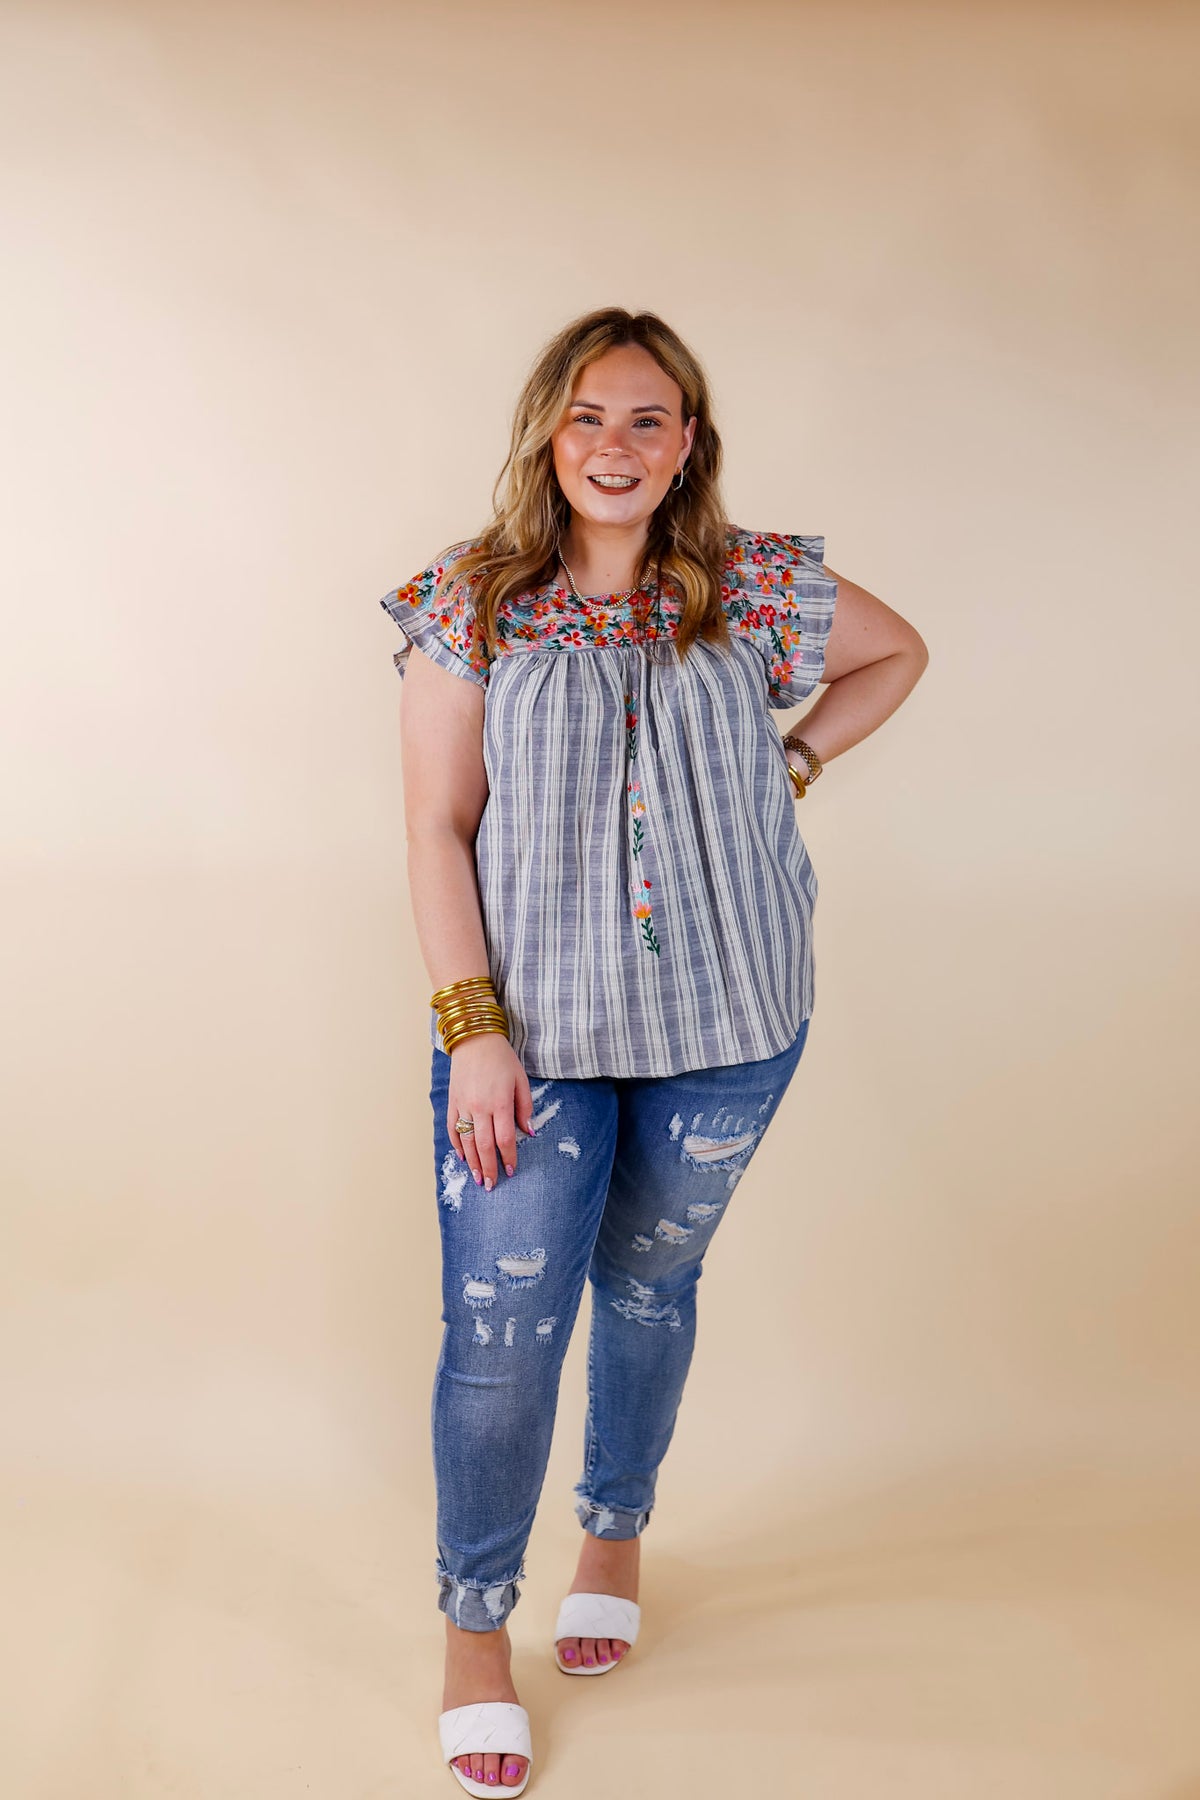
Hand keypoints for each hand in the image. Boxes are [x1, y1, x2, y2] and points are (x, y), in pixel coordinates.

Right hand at [447, 1033, 535, 1189]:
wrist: (474, 1039)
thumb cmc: (502, 1059)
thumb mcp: (521, 1079)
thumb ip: (525, 1107)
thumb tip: (529, 1132)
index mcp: (500, 1102)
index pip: (505, 1138)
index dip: (509, 1157)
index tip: (511, 1170)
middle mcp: (480, 1107)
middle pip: (484, 1145)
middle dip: (489, 1168)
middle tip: (492, 1185)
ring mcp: (463, 1105)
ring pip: (467, 1141)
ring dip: (472, 1163)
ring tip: (478, 1178)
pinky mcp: (452, 1101)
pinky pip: (452, 1128)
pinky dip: (457, 1145)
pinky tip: (462, 1157)